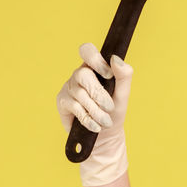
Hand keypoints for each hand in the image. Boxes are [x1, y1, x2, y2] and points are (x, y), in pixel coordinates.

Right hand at [55, 43, 133, 185]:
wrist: (106, 136)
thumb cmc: (114, 112)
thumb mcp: (123, 95)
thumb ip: (124, 76)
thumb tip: (115, 59)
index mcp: (94, 67)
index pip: (87, 50)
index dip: (95, 59)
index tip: (108, 75)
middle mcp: (79, 75)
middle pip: (83, 74)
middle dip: (99, 93)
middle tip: (110, 107)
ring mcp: (69, 88)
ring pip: (80, 95)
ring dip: (96, 111)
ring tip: (106, 122)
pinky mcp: (62, 102)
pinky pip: (74, 107)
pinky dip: (88, 119)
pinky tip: (95, 126)